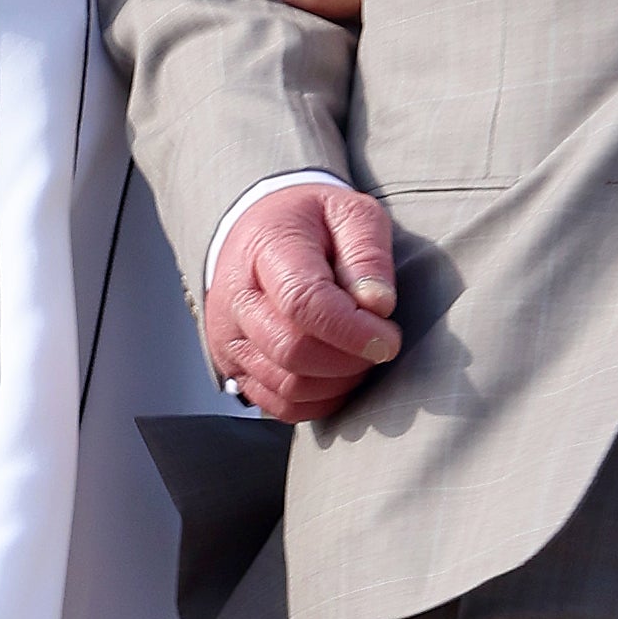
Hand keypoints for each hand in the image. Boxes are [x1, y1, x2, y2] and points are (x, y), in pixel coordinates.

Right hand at [204, 182, 399, 421]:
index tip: (389, 339)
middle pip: (291, 351)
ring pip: (286, 386)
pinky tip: (337, 376)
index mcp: (266, 248)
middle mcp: (236, 297)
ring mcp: (228, 337)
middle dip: (349, 360)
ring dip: (337, 383)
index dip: (352, 331)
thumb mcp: (350, 212)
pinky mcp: (232, 367)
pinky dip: (318, 402)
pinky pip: (278, 406)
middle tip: (378, 345)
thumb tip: (378, 304)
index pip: (303, 302)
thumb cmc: (311, 223)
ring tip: (358, 356)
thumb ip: (367, 253)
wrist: (258, 231)